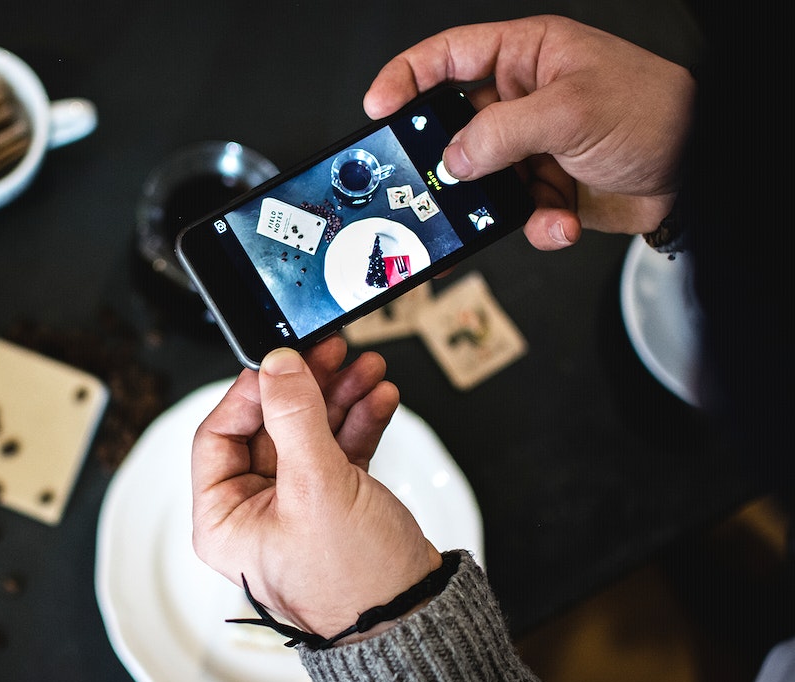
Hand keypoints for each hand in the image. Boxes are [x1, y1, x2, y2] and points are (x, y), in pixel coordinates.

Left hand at [191, 337, 439, 641]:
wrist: (414, 622)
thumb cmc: (355, 584)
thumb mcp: (317, 488)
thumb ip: (295, 418)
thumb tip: (278, 366)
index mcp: (224, 520)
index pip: (218, 435)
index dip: (250, 392)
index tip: (282, 360)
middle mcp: (253, 514)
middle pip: (268, 427)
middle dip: (306, 387)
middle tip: (331, 351)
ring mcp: (294, 508)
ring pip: (307, 433)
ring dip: (338, 397)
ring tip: (367, 369)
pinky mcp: (332, 505)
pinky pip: (336, 450)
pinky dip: (358, 423)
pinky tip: (379, 399)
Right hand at [364, 15, 694, 250]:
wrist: (704, 170)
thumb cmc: (654, 113)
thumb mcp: (571, 111)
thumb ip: (501, 134)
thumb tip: (451, 161)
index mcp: (526, 57)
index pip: (447, 58)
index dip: (405, 79)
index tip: (376, 109)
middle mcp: (523, 100)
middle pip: (454, 127)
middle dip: (443, 161)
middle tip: (425, 183)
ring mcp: (532, 147)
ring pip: (480, 181)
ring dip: (492, 204)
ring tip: (503, 213)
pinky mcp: (546, 188)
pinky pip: (516, 213)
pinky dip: (535, 225)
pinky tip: (559, 223)